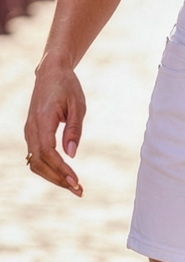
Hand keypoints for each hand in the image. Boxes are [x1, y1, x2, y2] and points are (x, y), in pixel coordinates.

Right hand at [24, 60, 85, 195]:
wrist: (51, 72)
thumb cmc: (67, 86)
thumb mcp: (77, 104)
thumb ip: (74, 129)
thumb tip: (72, 155)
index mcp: (43, 120)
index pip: (48, 153)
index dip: (60, 170)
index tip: (76, 181)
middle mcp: (31, 128)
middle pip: (39, 162)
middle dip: (58, 179)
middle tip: (78, 190)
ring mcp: (29, 130)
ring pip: (35, 162)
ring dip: (52, 176)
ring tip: (73, 185)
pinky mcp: (31, 132)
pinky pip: (35, 155)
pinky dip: (48, 168)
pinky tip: (62, 174)